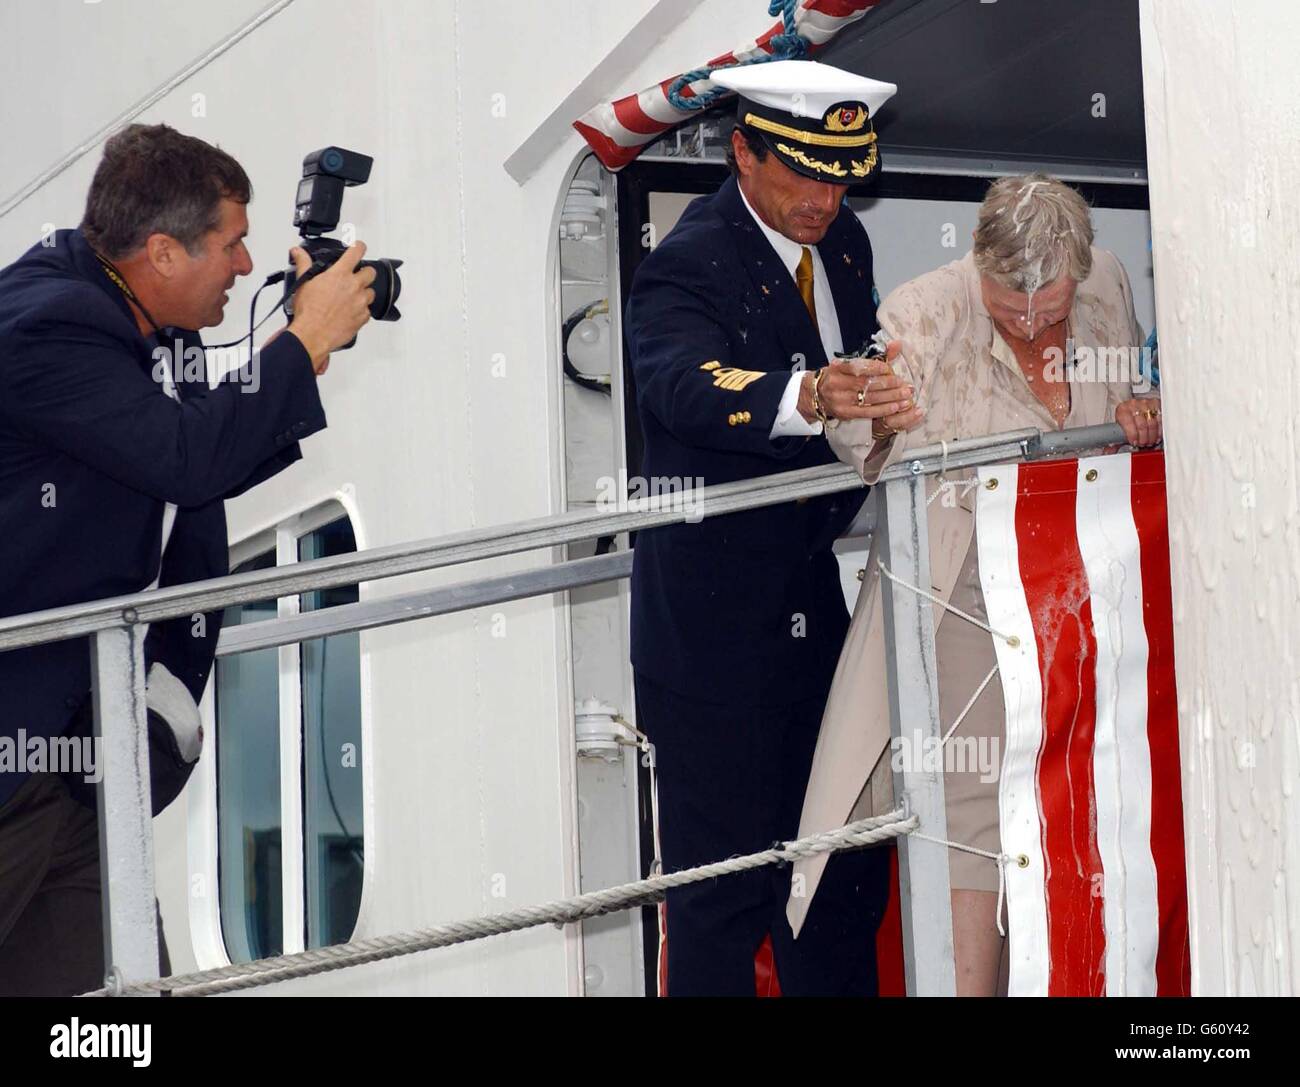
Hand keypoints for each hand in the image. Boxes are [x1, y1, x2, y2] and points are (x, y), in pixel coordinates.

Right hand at [285, 242, 376, 372]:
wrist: (314, 334)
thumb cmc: (309, 311)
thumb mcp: (303, 283)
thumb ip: (303, 264)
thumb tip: (298, 252)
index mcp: (340, 274)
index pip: (356, 252)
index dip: (359, 247)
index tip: (359, 247)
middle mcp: (354, 286)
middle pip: (370, 272)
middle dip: (364, 273)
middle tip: (355, 278)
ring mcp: (361, 302)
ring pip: (371, 293)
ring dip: (363, 293)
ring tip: (350, 298)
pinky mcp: (363, 317)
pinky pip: (368, 311)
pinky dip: (361, 311)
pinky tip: (350, 312)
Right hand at [798, 340, 921, 425]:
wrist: (816, 395)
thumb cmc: (839, 376)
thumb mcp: (852, 363)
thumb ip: (877, 356)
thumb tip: (898, 344)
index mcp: (838, 367)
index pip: (860, 366)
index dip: (877, 368)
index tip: (890, 369)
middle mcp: (838, 383)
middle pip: (867, 383)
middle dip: (889, 384)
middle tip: (906, 385)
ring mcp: (840, 399)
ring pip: (869, 398)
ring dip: (891, 398)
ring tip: (906, 396)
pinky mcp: (845, 413)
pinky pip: (866, 412)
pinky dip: (883, 410)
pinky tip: (895, 407)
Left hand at [1115, 397, 1162, 446]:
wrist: (1133, 406)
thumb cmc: (1126, 418)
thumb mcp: (1119, 428)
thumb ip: (1114, 441)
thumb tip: (1107, 451)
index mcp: (1122, 409)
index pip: (1128, 424)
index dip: (1133, 436)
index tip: (1135, 443)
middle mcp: (1134, 404)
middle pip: (1142, 425)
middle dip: (1143, 438)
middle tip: (1143, 444)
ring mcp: (1146, 403)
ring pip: (1152, 423)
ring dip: (1152, 436)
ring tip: (1150, 442)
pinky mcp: (1156, 404)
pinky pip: (1161, 419)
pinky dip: (1159, 430)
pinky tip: (1157, 436)